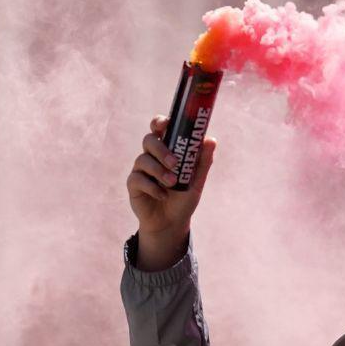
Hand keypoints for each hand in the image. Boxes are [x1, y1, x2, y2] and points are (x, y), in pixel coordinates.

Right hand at [125, 115, 216, 270]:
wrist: (171, 224)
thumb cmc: (183, 198)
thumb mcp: (196, 181)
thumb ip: (203, 162)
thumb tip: (210, 140)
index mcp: (166, 150)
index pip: (159, 128)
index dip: (159, 122)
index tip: (166, 124)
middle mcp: (151, 156)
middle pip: (149, 140)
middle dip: (161, 149)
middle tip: (175, 163)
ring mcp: (141, 170)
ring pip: (143, 160)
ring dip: (159, 170)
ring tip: (172, 183)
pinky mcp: (134, 185)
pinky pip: (138, 179)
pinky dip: (152, 187)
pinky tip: (162, 196)